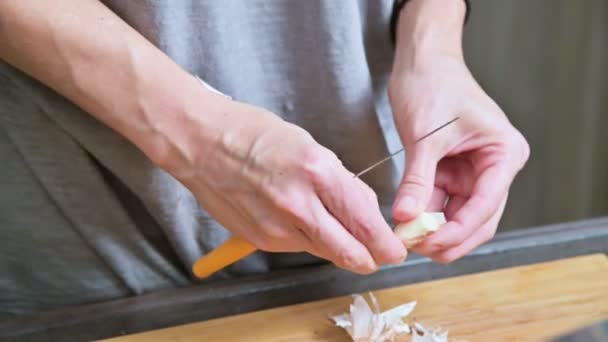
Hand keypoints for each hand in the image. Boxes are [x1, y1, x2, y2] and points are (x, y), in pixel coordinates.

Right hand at [171, 99, 406, 273]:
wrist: (202, 144)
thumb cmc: (254, 135)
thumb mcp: (311, 146)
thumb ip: (340, 183)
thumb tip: (364, 211)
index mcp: (317, 172)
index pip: (365, 222)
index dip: (387, 243)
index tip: (396, 247)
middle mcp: (299, 205)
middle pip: (351, 254)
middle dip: (373, 258)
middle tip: (380, 253)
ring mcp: (277, 227)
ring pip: (327, 253)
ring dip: (341, 248)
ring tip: (336, 226)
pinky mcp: (261, 240)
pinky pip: (299, 247)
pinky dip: (311, 240)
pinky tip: (302, 219)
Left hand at [389, 54, 529, 262]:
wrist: (421, 62)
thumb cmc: (433, 84)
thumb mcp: (424, 137)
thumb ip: (416, 180)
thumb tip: (405, 217)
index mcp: (504, 153)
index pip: (486, 204)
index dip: (458, 230)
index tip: (430, 244)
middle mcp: (495, 166)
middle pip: (478, 217)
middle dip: (449, 236)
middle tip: (418, 249)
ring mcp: (474, 171)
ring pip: (459, 214)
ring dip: (435, 228)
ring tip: (408, 239)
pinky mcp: (453, 171)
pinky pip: (442, 201)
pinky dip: (426, 213)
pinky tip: (407, 223)